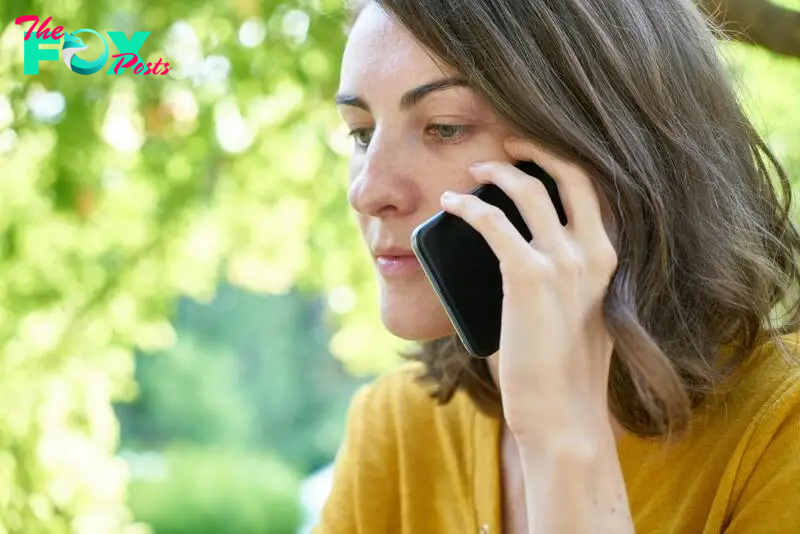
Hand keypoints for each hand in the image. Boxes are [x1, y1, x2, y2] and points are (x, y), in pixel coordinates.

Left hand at [439, 136, 618, 443]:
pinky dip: (468, 206)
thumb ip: (560, 276)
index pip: (596, 191)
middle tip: (510, 141)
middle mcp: (594, 253)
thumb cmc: (562, 370)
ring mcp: (564, 262)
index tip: (537, 151)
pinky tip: (450, 203)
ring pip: (529, 190)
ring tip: (474, 169)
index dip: (565, 162)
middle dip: (540, 147)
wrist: (564, 414)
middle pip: (573, 174)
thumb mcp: (576, 312)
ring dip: (498, 171)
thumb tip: (512, 248)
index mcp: (609, 260)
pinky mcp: (529, 276)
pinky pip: (492, 222)